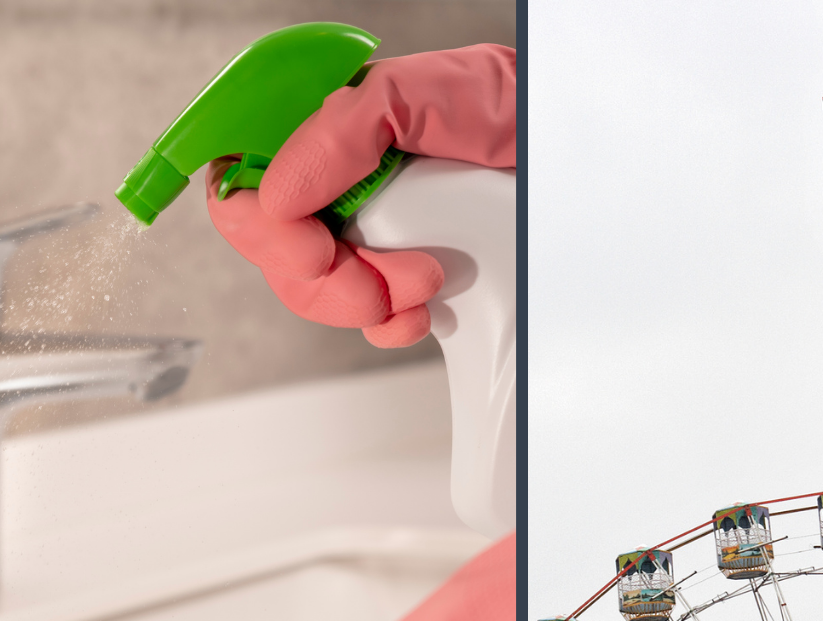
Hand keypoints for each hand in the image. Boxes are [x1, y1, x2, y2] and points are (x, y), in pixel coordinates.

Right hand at [206, 43, 514, 348]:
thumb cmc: (512, 107)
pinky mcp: (403, 272)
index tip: (316, 254)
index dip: (267, 233)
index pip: (244, 188)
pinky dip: (389, 326)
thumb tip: (279, 192)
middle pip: (275, 255)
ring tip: (425, 280)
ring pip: (317, 293)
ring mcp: (368, 230)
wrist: (578, 151)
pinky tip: (419, 312)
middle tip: (384, 280)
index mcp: (324, 134)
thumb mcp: (428, 92)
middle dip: (328, 280)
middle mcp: (336, 182)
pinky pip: (367, 320)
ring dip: (367, 303)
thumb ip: (344, 128)